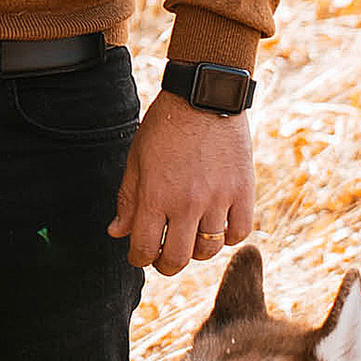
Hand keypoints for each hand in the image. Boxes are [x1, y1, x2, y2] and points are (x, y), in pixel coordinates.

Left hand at [110, 90, 255, 277]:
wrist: (204, 96)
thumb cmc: (165, 126)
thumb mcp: (137, 159)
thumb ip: (128, 199)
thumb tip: (117, 233)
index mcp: (156, 196)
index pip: (144, 249)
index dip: (139, 259)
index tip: (140, 256)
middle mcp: (187, 203)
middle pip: (178, 259)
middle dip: (166, 265)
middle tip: (164, 258)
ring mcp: (218, 199)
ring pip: (209, 250)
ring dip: (197, 251)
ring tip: (191, 238)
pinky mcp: (243, 191)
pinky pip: (240, 233)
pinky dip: (229, 238)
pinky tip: (219, 227)